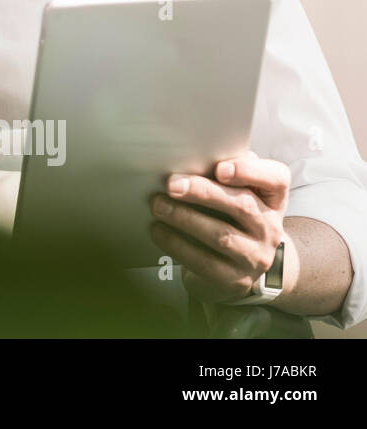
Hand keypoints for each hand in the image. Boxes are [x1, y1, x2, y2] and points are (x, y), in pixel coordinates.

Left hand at [148, 150, 290, 303]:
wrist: (239, 267)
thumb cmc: (228, 218)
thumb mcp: (233, 194)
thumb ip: (222, 174)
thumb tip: (187, 155)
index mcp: (272, 199)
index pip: (277, 179)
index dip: (250, 171)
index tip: (220, 168)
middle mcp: (270, 227)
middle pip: (241, 205)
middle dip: (202, 192)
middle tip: (170, 184)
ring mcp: (255, 256)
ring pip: (221, 235)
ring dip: (184, 218)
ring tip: (158, 205)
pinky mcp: (235, 280)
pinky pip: (204, 261)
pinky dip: (176, 243)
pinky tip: (158, 230)